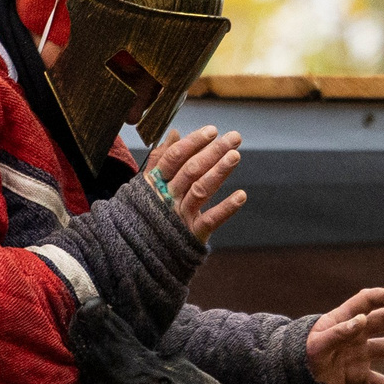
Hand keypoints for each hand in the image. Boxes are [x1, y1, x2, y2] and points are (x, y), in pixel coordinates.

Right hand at [146, 125, 246, 242]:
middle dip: (213, 152)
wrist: (141, 252)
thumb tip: (174, 133)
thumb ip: (160, 158)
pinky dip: (226, 208)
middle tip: (234, 137)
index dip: (193, 142)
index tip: (212, 131)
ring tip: (235, 156)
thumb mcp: (147, 184)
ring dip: (219, 172)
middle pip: (191, 170)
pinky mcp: (192, 235)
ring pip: (200, 190)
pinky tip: (241, 195)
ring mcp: (179, 216)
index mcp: (155, 182)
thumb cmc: (148, 211)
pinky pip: (210, 220)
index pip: (174, 157)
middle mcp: (167, 197)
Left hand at [307, 286, 383, 383]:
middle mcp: (356, 333)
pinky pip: (378, 382)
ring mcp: (358, 353)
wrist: (293, 377)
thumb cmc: (302, 354)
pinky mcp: (357, 374)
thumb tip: (362, 320)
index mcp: (344, 318)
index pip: (369, 301)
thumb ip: (339, 332)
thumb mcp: (318, 343)